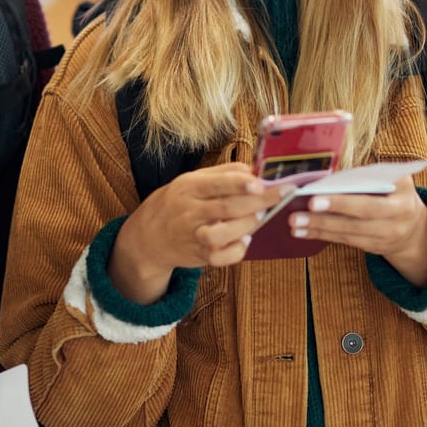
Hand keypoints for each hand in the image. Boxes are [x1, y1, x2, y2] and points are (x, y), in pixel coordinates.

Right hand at [107, 163, 285, 303]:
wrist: (149, 235)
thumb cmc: (179, 202)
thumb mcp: (193, 180)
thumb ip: (224, 173)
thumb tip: (256, 169)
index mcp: (188, 187)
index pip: (217, 183)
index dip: (241, 183)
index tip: (262, 183)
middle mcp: (188, 211)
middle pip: (226, 207)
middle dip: (257, 202)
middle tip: (278, 196)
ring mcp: (192, 235)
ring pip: (220, 234)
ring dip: (246, 226)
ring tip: (258, 218)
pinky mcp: (198, 256)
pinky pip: (220, 257)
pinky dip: (237, 250)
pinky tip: (245, 240)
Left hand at [290, 177, 426, 285]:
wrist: (414, 228)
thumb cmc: (397, 193)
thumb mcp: (397, 179)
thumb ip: (371, 174)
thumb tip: (336, 173)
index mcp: (402, 200)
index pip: (370, 202)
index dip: (343, 202)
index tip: (317, 197)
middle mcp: (394, 222)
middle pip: (356, 221)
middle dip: (326, 217)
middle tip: (299, 212)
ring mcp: (383, 238)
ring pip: (347, 233)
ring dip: (318, 227)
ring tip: (294, 221)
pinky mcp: (371, 247)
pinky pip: (344, 240)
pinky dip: (322, 235)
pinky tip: (302, 231)